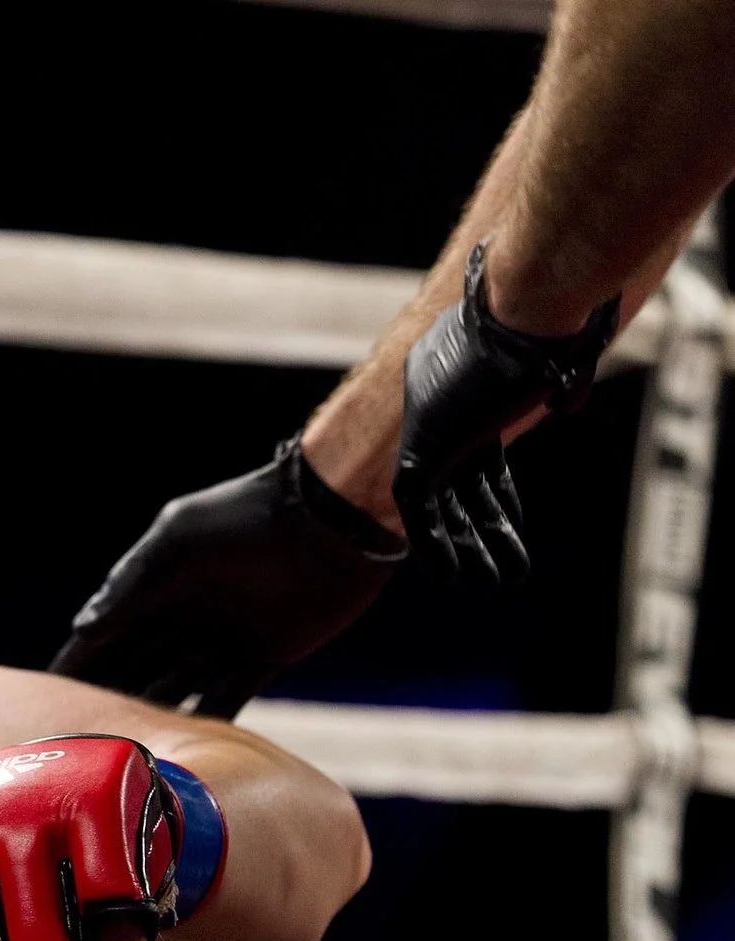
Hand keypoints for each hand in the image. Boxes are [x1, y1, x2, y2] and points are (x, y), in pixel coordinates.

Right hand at [48, 438, 403, 718]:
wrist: (329, 520)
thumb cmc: (244, 519)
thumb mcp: (175, 545)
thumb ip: (129, 587)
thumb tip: (84, 629)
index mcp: (156, 585)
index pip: (105, 633)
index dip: (77, 663)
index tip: (48, 696)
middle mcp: (185, 614)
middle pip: (134, 665)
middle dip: (107, 695)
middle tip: (76, 734)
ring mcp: (223, 638)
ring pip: (175, 686)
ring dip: (151, 713)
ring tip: (121, 750)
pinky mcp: (265, 657)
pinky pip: (226, 698)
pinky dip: (205, 722)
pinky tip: (181, 749)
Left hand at [393, 242, 617, 584]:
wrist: (526, 311)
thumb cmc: (557, 325)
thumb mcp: (564, 352)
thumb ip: (561, 381)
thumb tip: (564, 403)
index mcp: (464, 384)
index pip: (477, 455)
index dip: (497, 498)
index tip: (511, 528)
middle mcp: (437, 407)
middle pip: (460, 484)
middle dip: (480, 530)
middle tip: (501, 569)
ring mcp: (426, 430)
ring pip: (443, 506)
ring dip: (466, 549)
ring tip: (493, 586)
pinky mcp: (419, 452)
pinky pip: (420, 515)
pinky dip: (436, 548)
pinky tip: (455, 580)